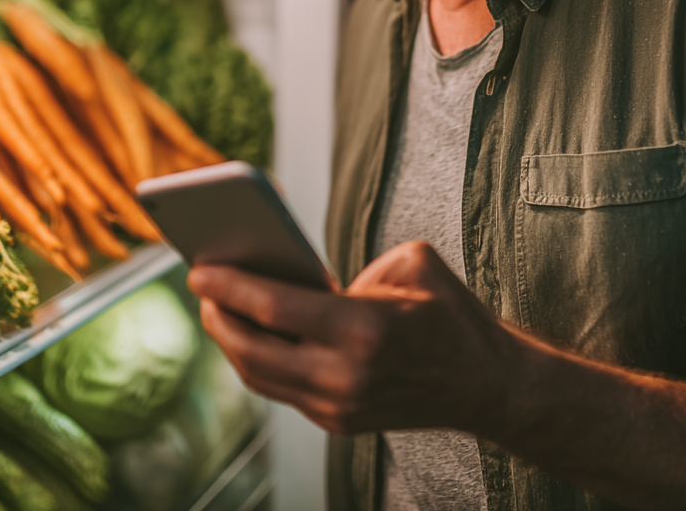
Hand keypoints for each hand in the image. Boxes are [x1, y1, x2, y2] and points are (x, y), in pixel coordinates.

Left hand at [186, 240, 523, 434]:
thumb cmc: (450, 314)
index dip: (229, 285)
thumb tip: (300, 273)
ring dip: (230, 342)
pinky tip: (247, 333)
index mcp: (364, 329)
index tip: (198, 269)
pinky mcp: (339, 421)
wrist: (487, 385)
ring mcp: (339, 407)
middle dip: (218, 315)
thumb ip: (354, 264)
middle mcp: (345, 376)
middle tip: (200, 285)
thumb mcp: (412, 263)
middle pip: (253, 349)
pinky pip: (281, 388)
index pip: (274, 307)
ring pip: (260, 376)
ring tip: (215, 307)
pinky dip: (257, 360)